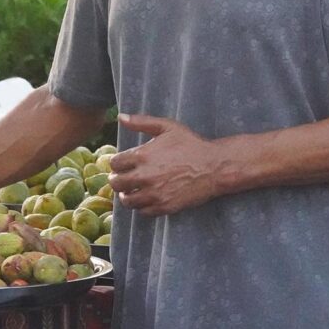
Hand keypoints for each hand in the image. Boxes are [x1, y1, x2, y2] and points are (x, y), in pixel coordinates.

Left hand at [108, 113, 222, 216]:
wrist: (213, 167)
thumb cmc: (191, 144)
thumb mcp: (167, 127)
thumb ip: (142, 122)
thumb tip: (120, 117)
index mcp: (142, 155)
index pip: (115, 164)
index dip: (116, 164)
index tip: (121, 164)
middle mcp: (144, 176)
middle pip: (116, 183)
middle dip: (116, 180)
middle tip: (122, 179)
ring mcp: (154, 193)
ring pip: (127, 200)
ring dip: (126, 195)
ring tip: (131, 190)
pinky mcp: (163, 206)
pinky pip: (142, 211)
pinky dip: (141, 206)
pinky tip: (145, 198)